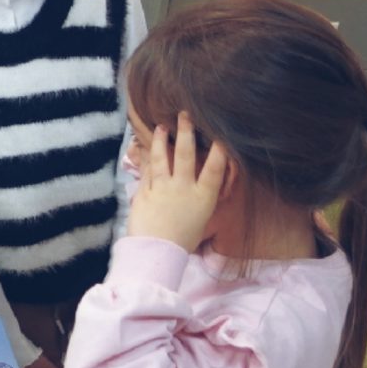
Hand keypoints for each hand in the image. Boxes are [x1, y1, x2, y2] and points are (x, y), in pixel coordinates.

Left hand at [126, 112, 229, 251]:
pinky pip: (147, 170)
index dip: (220, 150)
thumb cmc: (182, 241)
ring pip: (163, 157)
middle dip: (187, 133)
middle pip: (187, 155)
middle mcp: (184, 188)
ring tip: (162, 126)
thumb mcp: (200, 219)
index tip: (222, 135)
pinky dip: (147, 157)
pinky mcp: (145, 191)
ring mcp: (163, 188)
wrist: (157, 252)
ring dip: (163, 140)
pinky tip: (147, 148)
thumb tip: (200, 185)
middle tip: (186, 115)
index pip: (216, 168)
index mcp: (204, 197)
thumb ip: (200, 198)